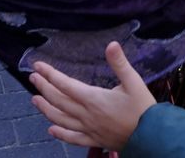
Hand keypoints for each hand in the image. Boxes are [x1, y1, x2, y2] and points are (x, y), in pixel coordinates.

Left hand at [31, 41, 156, 150]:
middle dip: (44, 87)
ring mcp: (89, 129)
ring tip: (35, 100)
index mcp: (94, 99)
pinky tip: (51, 129)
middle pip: (59, 100)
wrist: (152, 136)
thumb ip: (120, 64)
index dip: (50, 74)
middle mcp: (87, 115)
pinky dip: (60, 134)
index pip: (65, 84)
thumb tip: (111, 44)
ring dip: (46, 109)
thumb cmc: (143, 108)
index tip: (38, 66)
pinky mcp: (94, 140)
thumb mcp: (134, 82)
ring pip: (61, 119)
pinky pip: (72, 138)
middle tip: (33, 77)